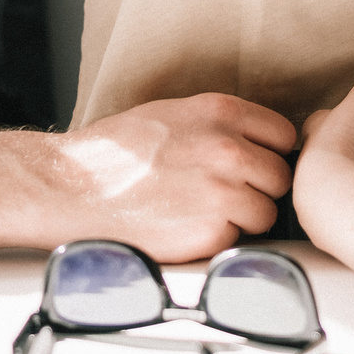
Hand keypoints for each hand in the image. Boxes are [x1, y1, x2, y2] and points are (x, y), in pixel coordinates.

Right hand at [51, 92, 294, 261]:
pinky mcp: (210, 232)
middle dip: (258, 189)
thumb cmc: (116, 153)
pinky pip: (238, 240)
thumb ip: (221, 126)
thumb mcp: (173, 114)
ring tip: (201, 212)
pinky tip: (185, 228)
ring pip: (266, 213)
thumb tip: (261, 146)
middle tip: (223, 195)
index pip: (283, 136)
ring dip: (242, 219)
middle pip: (281, 177)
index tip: (250, 166)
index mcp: (220, 112)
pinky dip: (218, 241)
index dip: (268, 154)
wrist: (71, 189)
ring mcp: (221, 192)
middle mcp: (227, 149)